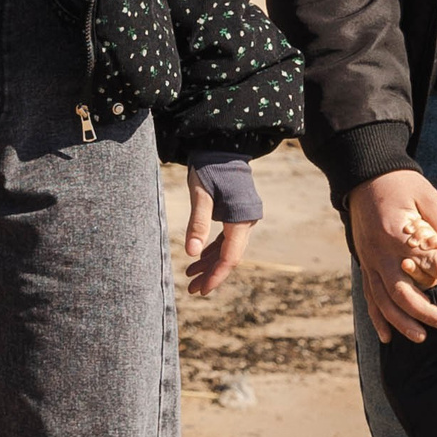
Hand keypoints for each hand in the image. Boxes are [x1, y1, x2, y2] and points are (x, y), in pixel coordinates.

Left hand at [183, 174, 257, 297]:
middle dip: (211, 274)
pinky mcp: (236, 214)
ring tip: (190, 276)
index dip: (216, 275)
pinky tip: (198, 257)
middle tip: (192, 290)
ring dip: (210, 263)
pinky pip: (226, 239)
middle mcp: (246, 222)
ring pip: (227, 249)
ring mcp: (243, 218)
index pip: (230, 257)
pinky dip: (212, 250)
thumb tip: (191, 252)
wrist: (222, 146)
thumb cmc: (210, 168)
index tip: (202, 290)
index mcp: (241, 219)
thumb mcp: (201, 194)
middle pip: (230, 257)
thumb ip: (198, 223)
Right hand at [350, 171, 436, 344]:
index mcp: (399, 234)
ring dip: (402, 322)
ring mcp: (370, 260)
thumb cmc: (401, 183)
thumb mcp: (428, 197)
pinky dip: (377, 317)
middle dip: (426, 312)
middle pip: (403, 292)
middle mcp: (381, 252)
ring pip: (384, 300)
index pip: (430, 262)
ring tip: (423, 337)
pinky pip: (369, 295)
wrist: (364, 173)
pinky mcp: (364, 263)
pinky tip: (387, 336)